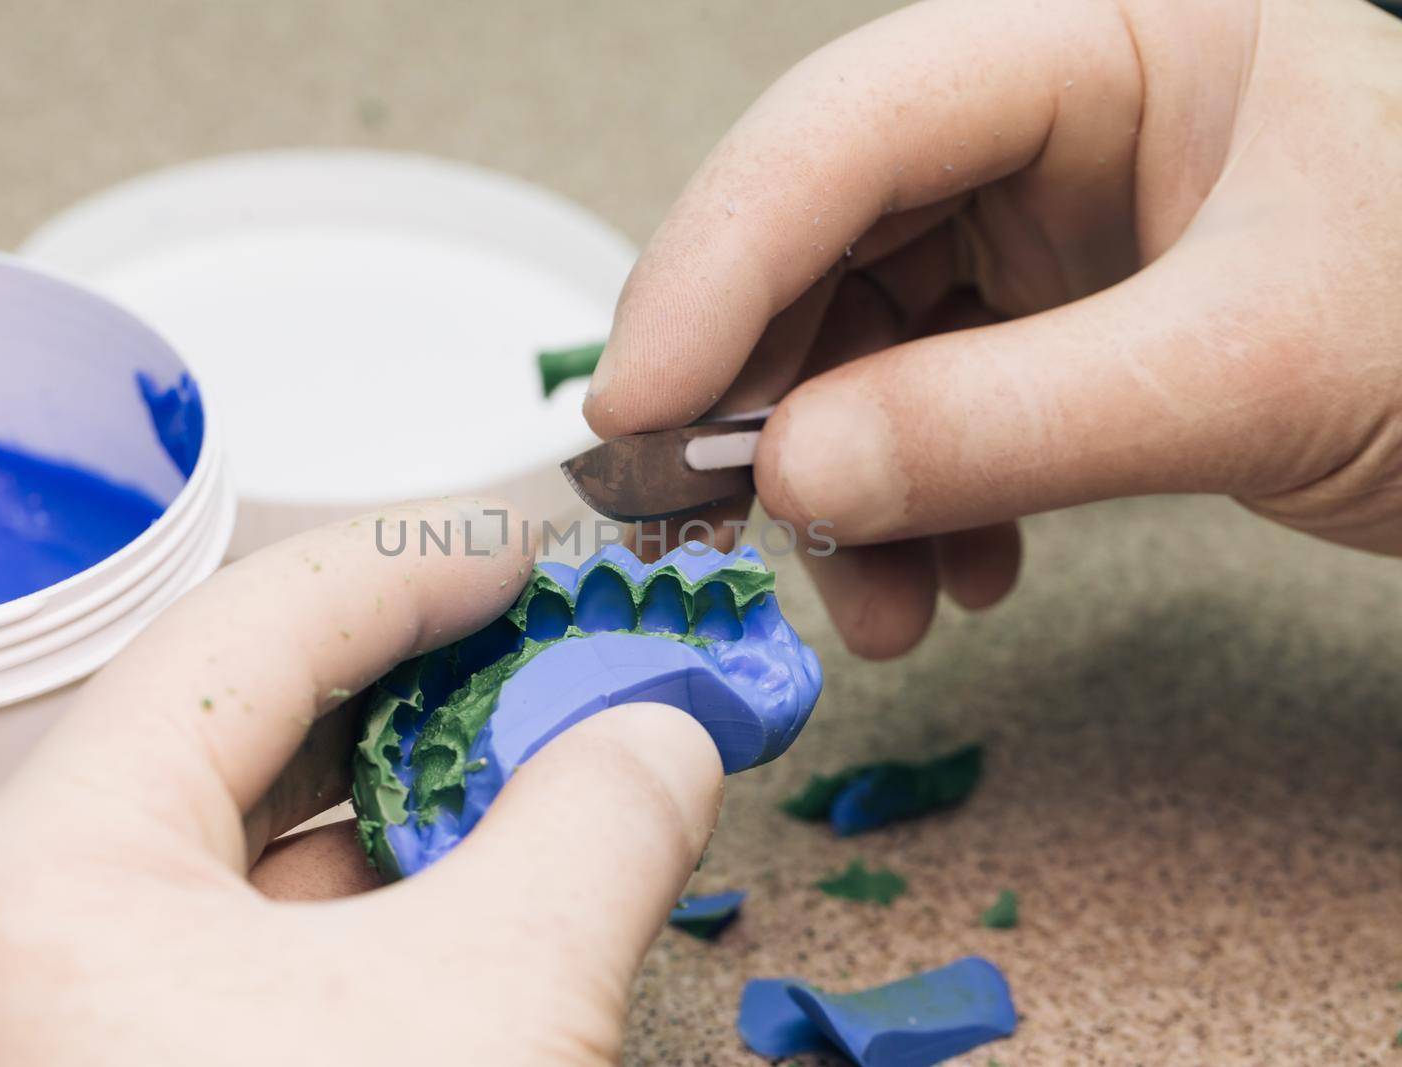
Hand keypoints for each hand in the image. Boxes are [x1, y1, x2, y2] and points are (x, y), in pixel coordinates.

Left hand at [0, 502, 722, 1065]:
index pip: (247, 633)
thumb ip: (593, 834)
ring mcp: (48, 1043)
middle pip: (240, 745)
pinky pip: (247, 980)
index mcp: (48, 880)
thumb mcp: (494, 1017)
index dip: (409, 568)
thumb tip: (663, 731)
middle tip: (563, 661)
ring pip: (252, 876)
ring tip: (552, 778)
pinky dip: (376, 935)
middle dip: (424, 695)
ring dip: (413, 821)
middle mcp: (8, 950)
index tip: (529, 549)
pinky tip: (485, 921)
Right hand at [587, 0, 1401, 657]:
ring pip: (855, 342)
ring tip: (883, 604)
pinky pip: (919, 408)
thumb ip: (1011, 420)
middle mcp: (1051, 117)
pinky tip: (958, 579)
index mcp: (1104, 34)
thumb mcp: (1252, 367)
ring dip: (841, 487)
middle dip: (765, 394)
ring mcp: (1044, 225)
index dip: (719, 261)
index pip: (851, 124)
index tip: (636, 408)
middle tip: (716, 518)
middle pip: (823, 235)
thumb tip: (796, 475)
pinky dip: (911, 509)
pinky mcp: (1047, 324)